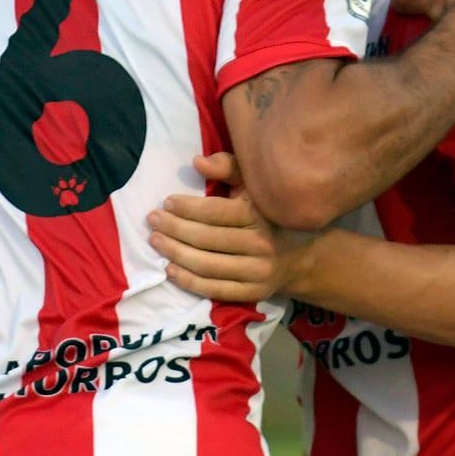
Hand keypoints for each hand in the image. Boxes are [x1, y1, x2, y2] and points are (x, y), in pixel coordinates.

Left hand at [149, 153, 314, 301]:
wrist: (302, 256)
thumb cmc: (268, 213)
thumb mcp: (254, 185)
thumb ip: (228, 167)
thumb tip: (197, 162)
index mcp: (260, 214)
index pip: (217, 212)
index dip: (188, 207)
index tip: (166, 202)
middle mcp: (261, 244)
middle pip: (207, 239)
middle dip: (175, 229)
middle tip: (152, 221)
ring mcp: (258, 272)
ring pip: (208, 265)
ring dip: (176, 254)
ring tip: (155, 242)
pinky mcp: (253, 293)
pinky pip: (215, 289)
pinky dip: (189, 282)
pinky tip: (170, 269)